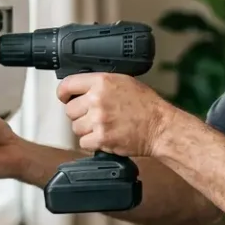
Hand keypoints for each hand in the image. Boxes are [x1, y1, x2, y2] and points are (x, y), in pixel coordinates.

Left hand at [57, 73, 175, 156]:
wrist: (160, 126)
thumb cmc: (146, 105)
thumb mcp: (124, 82)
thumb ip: (100, 84)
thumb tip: (80, 89)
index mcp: (101, 82)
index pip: (67, 85)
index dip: (63, 93)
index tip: (65, 98)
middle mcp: (97, 99)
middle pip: (70, 110)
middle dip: (80, 114)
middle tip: (94, 116)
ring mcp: (98, 120)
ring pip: (76, 128)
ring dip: (86, 130)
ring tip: (103, 127)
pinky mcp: (101, 138)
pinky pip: (83, 143)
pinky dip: (92, 143)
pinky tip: (105, 137)